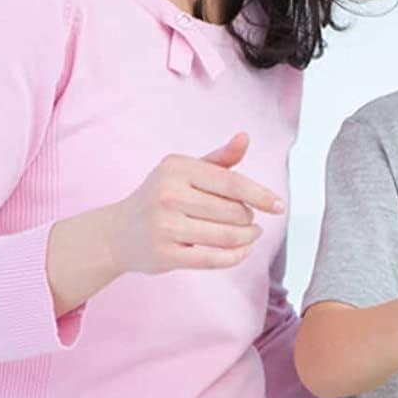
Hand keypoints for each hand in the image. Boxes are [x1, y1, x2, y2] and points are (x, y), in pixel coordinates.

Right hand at [109, 132, 282, 274]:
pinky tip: (242, 251)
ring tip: (250, 234)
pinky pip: (215, 259)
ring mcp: (165, 226)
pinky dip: (236, 256)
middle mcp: (168, 195)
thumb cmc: (162, 197)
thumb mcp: (186, 171)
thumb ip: (220, 158)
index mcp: (177, 168)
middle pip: (234, 212)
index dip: (261, 195)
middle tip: (246, 219)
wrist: (117, 232)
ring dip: (248, 237)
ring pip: (228, 236)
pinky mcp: (165, 254)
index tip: (279, 206)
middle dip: (249, 218)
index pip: (232, 183)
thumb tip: (245, 137)